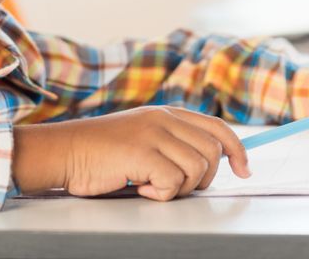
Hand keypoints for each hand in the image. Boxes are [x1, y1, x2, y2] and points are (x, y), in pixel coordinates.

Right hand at [13, 106, 250, 200]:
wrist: (65, 152)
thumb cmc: (102, 153)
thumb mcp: (143, 138)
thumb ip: (172, 143)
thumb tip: (210, 166)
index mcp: (168, 114)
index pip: (218, 127)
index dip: (237, 150)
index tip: (244, 171)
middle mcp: (164, 119)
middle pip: (213, 151)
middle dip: (203, 179)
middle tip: (174, 188)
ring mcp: (154, 134)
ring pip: (198, 169)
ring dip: (179, 188)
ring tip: (151, 186)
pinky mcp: (143, 153)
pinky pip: (174, 182)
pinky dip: (159, 195)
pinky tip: (138, 188)